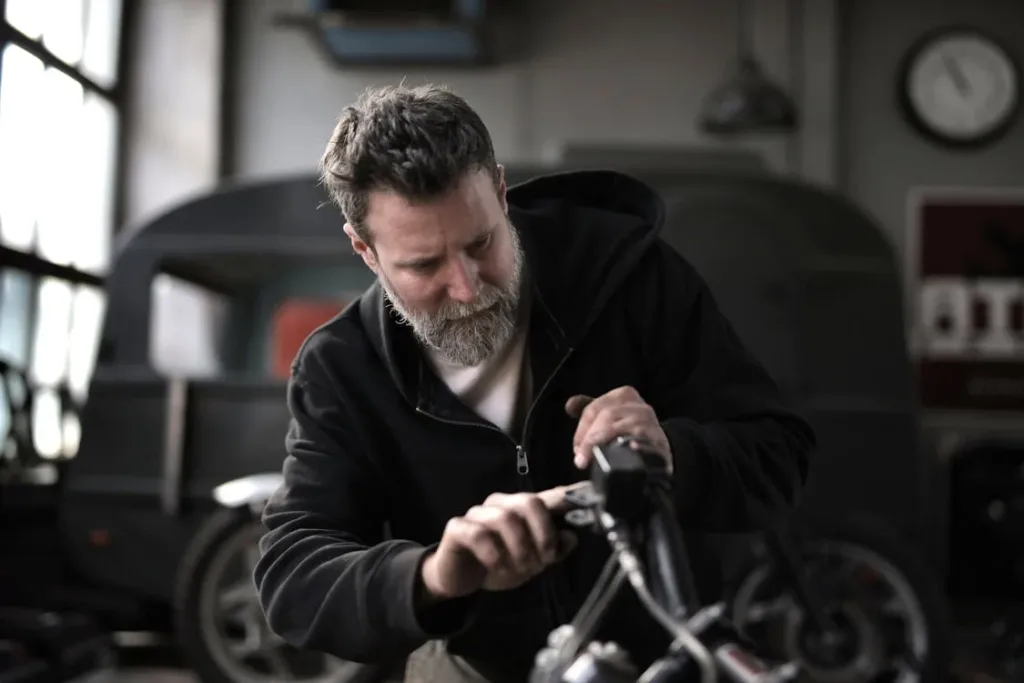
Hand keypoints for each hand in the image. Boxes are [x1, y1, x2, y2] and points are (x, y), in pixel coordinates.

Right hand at [420, 485, 580, 600]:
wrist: (460, 579)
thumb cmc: (498, 564)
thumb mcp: (531, 563)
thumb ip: (553, 551)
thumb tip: (572, 537)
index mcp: (521, 509)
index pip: (548, 496)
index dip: (568, 495)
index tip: (588, 493)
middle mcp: (501, 504)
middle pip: (528, 501)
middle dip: (543, 533)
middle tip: (545, 560)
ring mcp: (478, 514)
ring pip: (505, 518)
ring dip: (519, 548)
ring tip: (522, 568)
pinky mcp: (457, 528)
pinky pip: (479, 534)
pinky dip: (494, 554)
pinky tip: (498, 568)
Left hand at [565, 386, 671, 470]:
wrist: (659, 448)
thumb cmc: (627, 431)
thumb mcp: (608, 416)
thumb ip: (588, 410)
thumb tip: (569, 405)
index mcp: (625, 395)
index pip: (595, 407)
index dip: (582, 429)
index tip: (576, 448)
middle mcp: (640, 407)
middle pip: (608, 415)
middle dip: (590, 438)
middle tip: (581, 459)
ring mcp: (652, 425)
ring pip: (625, 427)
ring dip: (606, 443)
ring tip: (594, 457)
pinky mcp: (662, 444)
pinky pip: (649, 442)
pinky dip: (639, 445)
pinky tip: (631, 448)